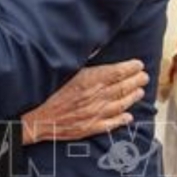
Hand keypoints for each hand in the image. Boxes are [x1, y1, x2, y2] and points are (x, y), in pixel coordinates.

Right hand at [21, 60, 147, 143]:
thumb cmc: (44, 92)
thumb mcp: (63, 69)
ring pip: (119, 105)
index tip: (138, 64)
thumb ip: (82, 61)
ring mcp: (93, 114)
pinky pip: (110, 124)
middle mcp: (95, 97)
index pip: (116, 72)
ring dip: (132, 98)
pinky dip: (121, 120)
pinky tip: (128, 117)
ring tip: (139, 92)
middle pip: (121, 88)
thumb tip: (96, 48)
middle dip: (135, 81)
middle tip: (144, 77)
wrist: (32, 119)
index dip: (130, 68)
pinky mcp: (88, 128)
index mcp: (89, 80)